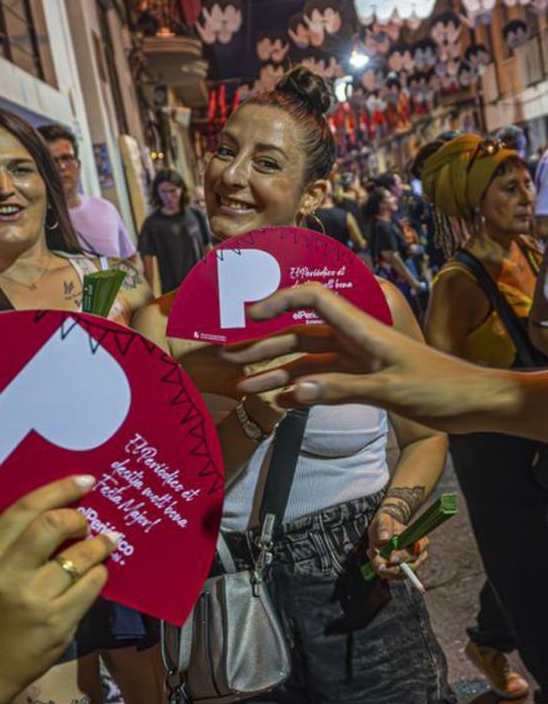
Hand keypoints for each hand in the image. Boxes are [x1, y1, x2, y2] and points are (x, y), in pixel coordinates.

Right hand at [0, 477, 115, 703]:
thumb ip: (12, 545)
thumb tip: (57, 514)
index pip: (24, 510)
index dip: (59, 490)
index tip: (85, 482)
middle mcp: (8, 575)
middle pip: (52, 526)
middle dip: (78, 518)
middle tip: (87, 523)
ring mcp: (35, 600)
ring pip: (80, 557)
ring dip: (99, 545)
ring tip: (105, 543)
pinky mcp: (58, 623)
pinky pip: (91, 587)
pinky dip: (99, 574)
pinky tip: (98, 573)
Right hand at [220, 284, 508, 433]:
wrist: (475, 403)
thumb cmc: (440, 387)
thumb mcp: (389, 389)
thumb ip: (340, 389)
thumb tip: (293, 392)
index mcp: (364, 328)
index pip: (315, 299)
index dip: (281, 300)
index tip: (250, 314)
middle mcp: (355, 338)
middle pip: (300, 333)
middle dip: (263, 343)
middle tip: (229, 357)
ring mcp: (356, 359)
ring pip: (306, 359)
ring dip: (275, 370)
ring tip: (242, 385)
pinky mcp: (362, 378)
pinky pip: (322, 380)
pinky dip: (300, 389)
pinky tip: (279, 402)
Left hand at [367, 503, 429, 581]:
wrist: (382, 531)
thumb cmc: (385, 523)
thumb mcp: (383, 519)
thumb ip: (384, 526)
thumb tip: (385, 538)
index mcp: (420, 541)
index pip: (417, 551)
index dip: (404, 556)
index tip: (391, 558)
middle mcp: (420, 555)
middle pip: (410, 567)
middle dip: (393, 567)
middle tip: (378, 565)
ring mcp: (412, 565)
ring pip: (400, 574)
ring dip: (385, 570)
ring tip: (372, 555)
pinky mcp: (402, 572)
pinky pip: (392, 577)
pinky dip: (381, 571)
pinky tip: (374, 560)